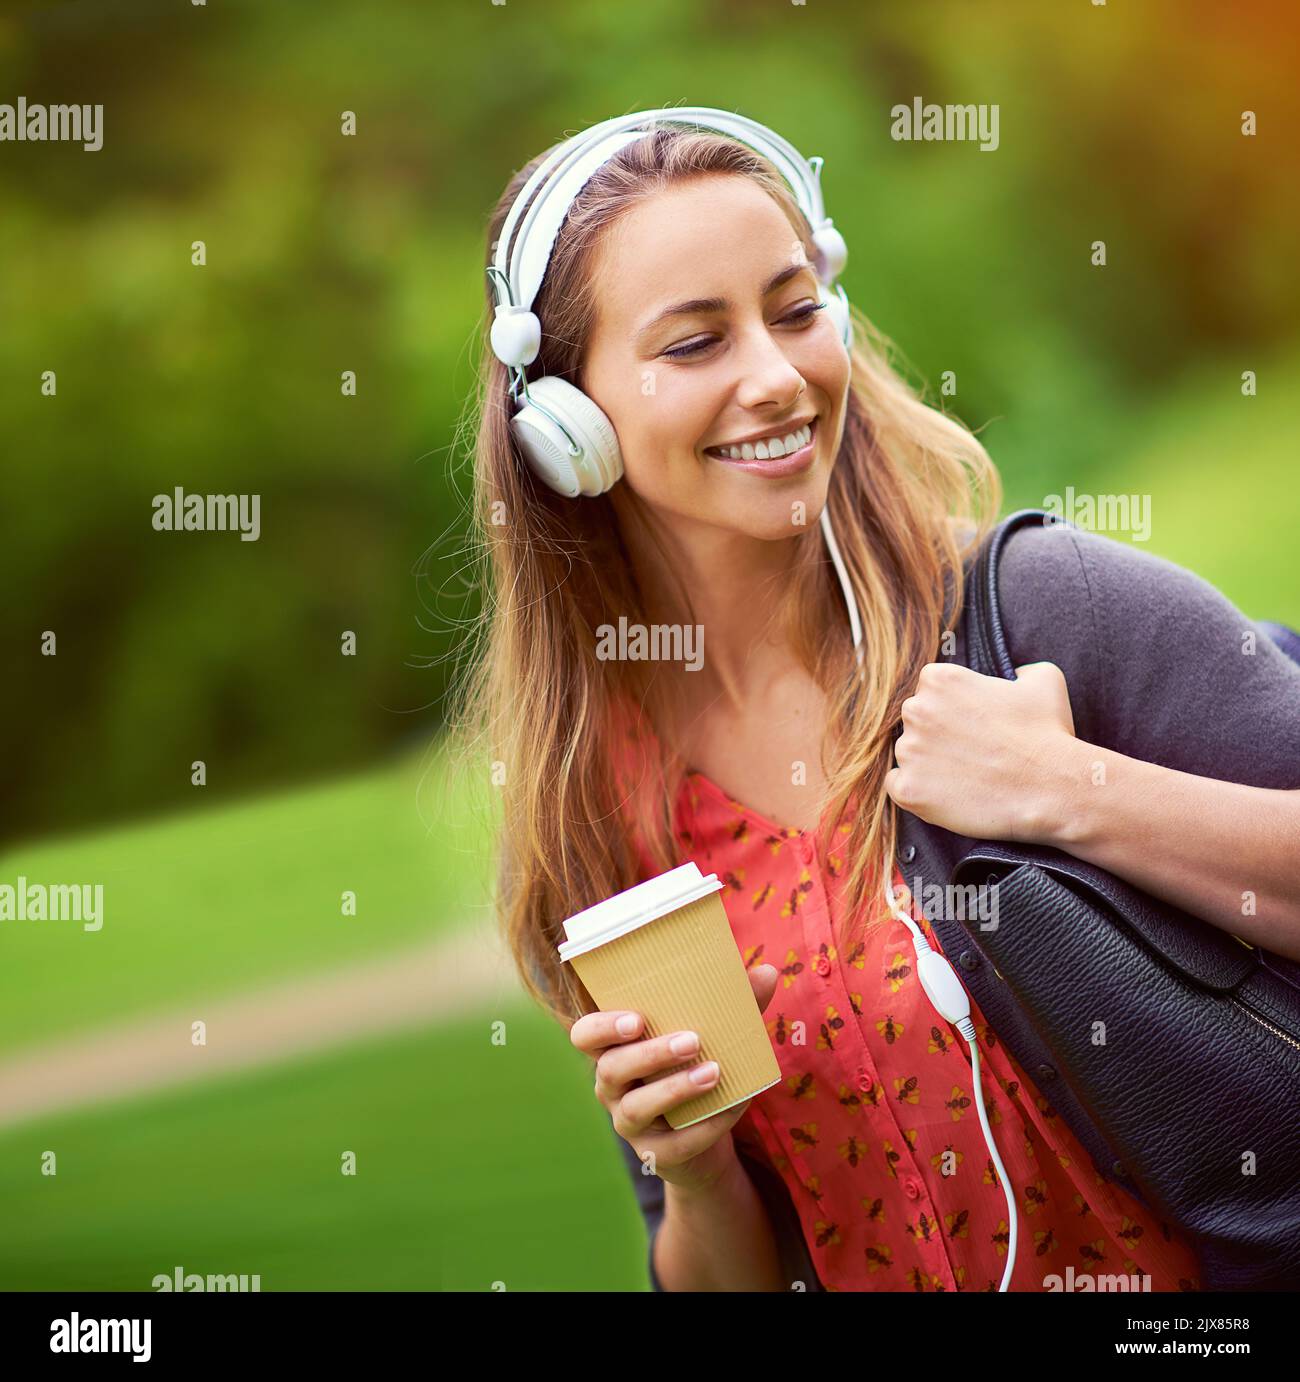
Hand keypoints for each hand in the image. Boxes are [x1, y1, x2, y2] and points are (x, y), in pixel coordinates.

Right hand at [570, 964, 779, 1195]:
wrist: (708, 1137)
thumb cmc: (699, 1068)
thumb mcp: (714, 1036)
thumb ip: (735, 1004)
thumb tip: (767, 972)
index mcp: (616, 1048)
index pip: (585, 1035)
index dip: (602, 1027)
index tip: (636, 1018)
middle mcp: (612, 1086)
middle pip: (611, 1069)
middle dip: (649, 1054)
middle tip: (691, 1040)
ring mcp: (629, 1123)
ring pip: (636, 1108)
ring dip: (674, 1089)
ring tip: (714, 1073)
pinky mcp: (654, 1154)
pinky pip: (673, 1144)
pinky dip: (704, 1127)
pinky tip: (733, 1107)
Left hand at [883, 660, 1080, 842]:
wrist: (1052, 788)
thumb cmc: (1048, 734)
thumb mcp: (1044, 681)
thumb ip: (1021, 669)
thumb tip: (1017, 674)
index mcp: (939, 679)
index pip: (930, 690)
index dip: (952, 708)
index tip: (973, 724)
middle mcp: (916, 710)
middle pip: (915, 721)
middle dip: (938, 734)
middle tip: (971, 752)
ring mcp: (909, 751)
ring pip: (908, 754)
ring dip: (929, 763)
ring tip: (966, 775)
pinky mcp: (909, 789)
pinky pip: (896, 786)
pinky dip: (915, 790)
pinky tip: (944, 793)